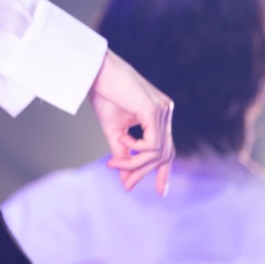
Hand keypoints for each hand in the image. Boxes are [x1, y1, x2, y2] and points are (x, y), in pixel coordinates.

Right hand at [89, 49, 174, 194]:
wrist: (96, 70)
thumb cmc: (103, 93)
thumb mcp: (113, 128)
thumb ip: (122, 151)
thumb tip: (125, 177)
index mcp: (159, 115)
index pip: (168, 149)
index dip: (164, 172)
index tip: (160, 192)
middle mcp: (166, 112)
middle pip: (165, 154)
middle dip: (145, 173)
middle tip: (125, 185)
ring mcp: (163, 111)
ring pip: (157, 152)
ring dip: (134, 164)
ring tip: (113, 164)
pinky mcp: (154, 111)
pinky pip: (152, 144)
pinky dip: (135, 150)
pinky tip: (121, 140)